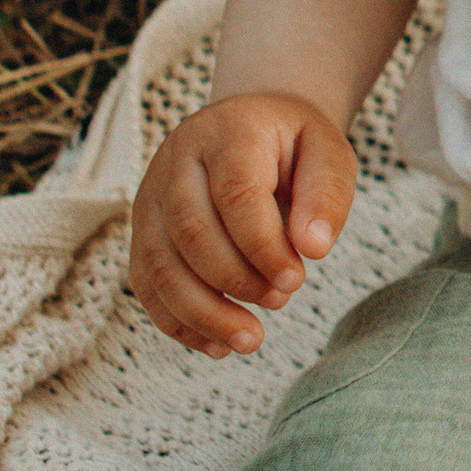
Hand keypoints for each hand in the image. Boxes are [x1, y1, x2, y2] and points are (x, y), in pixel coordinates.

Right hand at [129, 91, 358, 355]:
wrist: (251, 126)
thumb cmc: (294, 147)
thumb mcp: (328, 155)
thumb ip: (326, 197)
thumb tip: (314, 249)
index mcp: (228, 132)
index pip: (235, 195)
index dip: (263, 246)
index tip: (295, 279)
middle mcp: (178, 160)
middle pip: (190, 232)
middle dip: (236, 281)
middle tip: (280, 300)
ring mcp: (151, 196)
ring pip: (160, 264)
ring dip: (204, 313)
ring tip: (250, 340)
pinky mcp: (142, 230)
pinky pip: (146, 283)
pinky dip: (178, 321)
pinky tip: (217, 344)